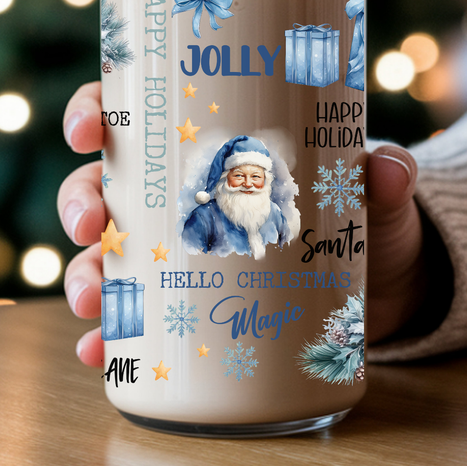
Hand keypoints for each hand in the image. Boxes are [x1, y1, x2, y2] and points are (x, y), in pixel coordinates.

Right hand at [58, 82, 427, 365]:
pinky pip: (137, 320)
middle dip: (80, 203)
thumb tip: (387, 168)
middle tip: (89, 227)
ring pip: (107, 254)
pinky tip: (100, 351)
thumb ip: (385, 174)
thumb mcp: (374, 191)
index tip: (89, 129)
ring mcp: (178, 253)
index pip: (136, 115)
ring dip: (85, 275)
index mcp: (208, 146)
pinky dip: (113, 336)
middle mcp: (179, 195)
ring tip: (94, 302)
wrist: (384, 286)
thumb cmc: (365, 217)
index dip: (95, 114)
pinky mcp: (189, 308)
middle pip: (103, 186)